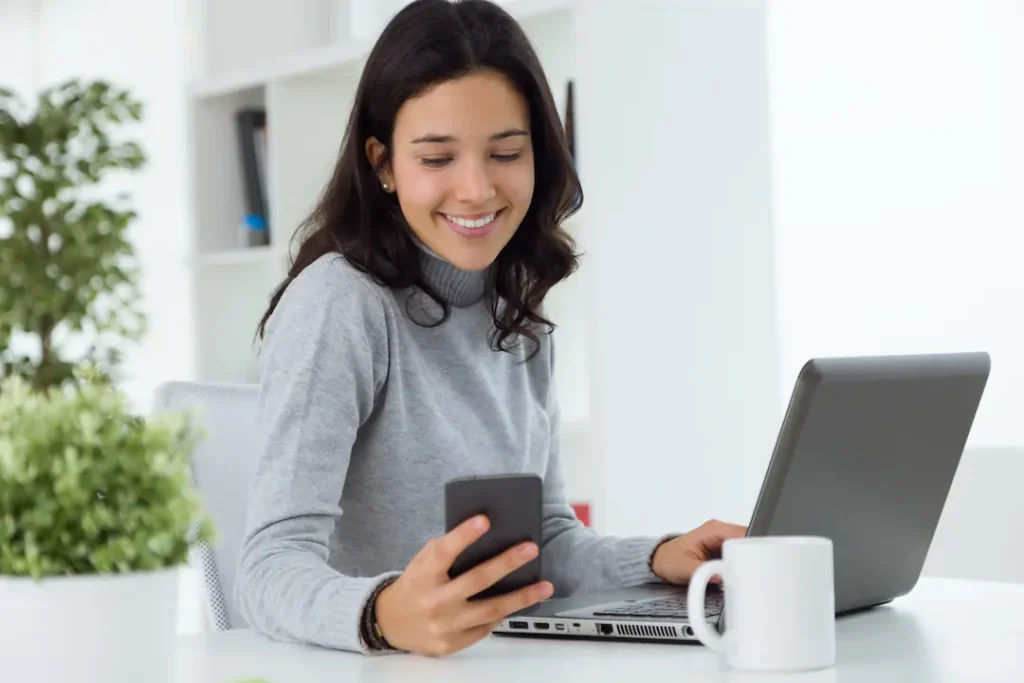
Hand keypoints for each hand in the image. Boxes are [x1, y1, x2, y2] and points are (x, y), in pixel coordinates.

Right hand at [374, 515, 553, 655]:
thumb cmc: (415, 584)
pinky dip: (504, 614)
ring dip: (521, 597)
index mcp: (422, 574)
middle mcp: (433, 601)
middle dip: (506, 563)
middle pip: (475, 580)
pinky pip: (485, 627)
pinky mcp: (452, 643)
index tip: (485, 519)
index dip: (463, 535)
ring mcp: (444, 625)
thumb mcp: (423, 562)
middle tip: (530, 549)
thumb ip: (447, 552)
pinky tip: (521, 603)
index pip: (443, 552)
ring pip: (490, 609)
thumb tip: (488, 535)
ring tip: (544, 586)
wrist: (391, 623)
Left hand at [650, 519, 746, 583]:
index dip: (750, 548)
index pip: (741, 533)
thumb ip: (701, 571)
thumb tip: (720, 575)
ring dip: (746, 563)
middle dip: (751, 557)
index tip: (754, 564)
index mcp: (712, 530)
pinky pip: (740, 556)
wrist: (662, 562)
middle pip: (748, 541)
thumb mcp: (683, 568)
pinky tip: (738, 576)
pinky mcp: (725, 551)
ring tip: (744, 577)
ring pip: (746, 549)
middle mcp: (720, 532)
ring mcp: (724, 541)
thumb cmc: (669, 560)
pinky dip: (741, 566)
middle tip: (751, 575)